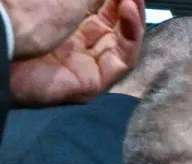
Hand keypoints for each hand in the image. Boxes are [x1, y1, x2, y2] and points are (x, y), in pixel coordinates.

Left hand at [7, 0, 127, 56]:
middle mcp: (73, 42)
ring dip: (133, 21)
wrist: (5, 41)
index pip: (101, 10)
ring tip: (135, 0)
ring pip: (121, 45)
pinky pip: (121, 63)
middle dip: (128, 8)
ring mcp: (82, 64)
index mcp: (63, 20)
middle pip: (114, 27)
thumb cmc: (27, 12)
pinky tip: (131, 14)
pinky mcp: (91, 83)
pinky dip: (131, 39)